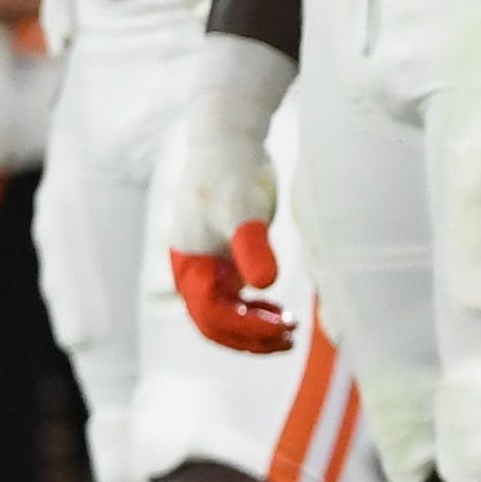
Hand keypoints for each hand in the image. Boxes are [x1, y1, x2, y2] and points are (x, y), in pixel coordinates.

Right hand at [151, 29, 296, 351]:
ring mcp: (207, 266)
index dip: (245, 329)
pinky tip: (280, 310)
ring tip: (290, 330)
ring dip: (254, 328)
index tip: (281, 329)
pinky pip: (235, 301)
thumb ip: (252, 245)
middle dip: (250, 337)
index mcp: (189, 264)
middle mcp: (193, 271)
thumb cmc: (233, 171)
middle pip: (215, 324)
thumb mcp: (244, 208)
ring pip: (225, 316)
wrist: (229, 142)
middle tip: (290, 339)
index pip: (212, 315)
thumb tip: (264, 283)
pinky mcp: (224, 259)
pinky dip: (256, 312)